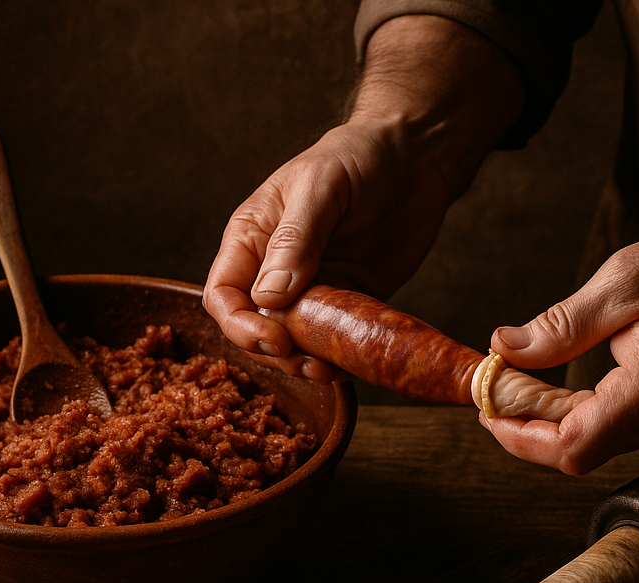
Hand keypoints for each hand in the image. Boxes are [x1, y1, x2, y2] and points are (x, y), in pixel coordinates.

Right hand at [203, 15, 523, 381]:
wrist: (415, 159)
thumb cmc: (359, 156)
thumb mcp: (322, 188)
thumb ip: (295, 240)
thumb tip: (267, 297)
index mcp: (252, 238)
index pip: (223, 295)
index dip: (240, 326)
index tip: (275, 339)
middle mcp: (274, 270)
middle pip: (253, 330)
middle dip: (274, 353)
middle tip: (308, 361)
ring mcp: (312, 291)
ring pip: (291, 345)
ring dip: (304, 364)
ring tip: (328, 370)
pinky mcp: (346, 305)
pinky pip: (332, 344)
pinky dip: (336, 361)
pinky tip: (349, 366)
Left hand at [484, 112, 638, 474]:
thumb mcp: (624, 281)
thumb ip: (562, 326)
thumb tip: (505, 348)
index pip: (571, 447)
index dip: (521, 439)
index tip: (489, 413)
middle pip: (577, 452)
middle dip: (527, 428)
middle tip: (497, 391)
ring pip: (596, 443)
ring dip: (552, 421)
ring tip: (522, 383)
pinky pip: (617, 428)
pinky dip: (580, 413)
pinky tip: (560, 385)